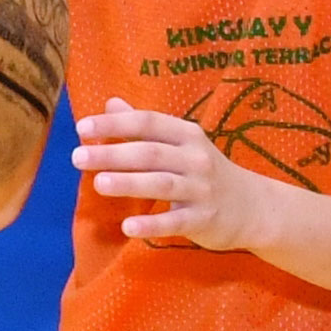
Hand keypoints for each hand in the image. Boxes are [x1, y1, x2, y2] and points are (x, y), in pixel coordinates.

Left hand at [73, 98, 269, 249]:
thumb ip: (146, 127)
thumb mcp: (181, 144)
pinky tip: (127, 227)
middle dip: (113, 153)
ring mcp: (201, 189)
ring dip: (129, 183)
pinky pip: (175, 221)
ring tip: (98, 183)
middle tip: (77, 156)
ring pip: (162, 183)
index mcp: (187, 135)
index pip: (148, 122)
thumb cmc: (205, 172)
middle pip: (150, 153)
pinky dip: (151, 224)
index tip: (82, 127)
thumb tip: (110, 103)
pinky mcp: (204, 219)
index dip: (115, 123)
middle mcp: (196, 158)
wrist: (253, 207)